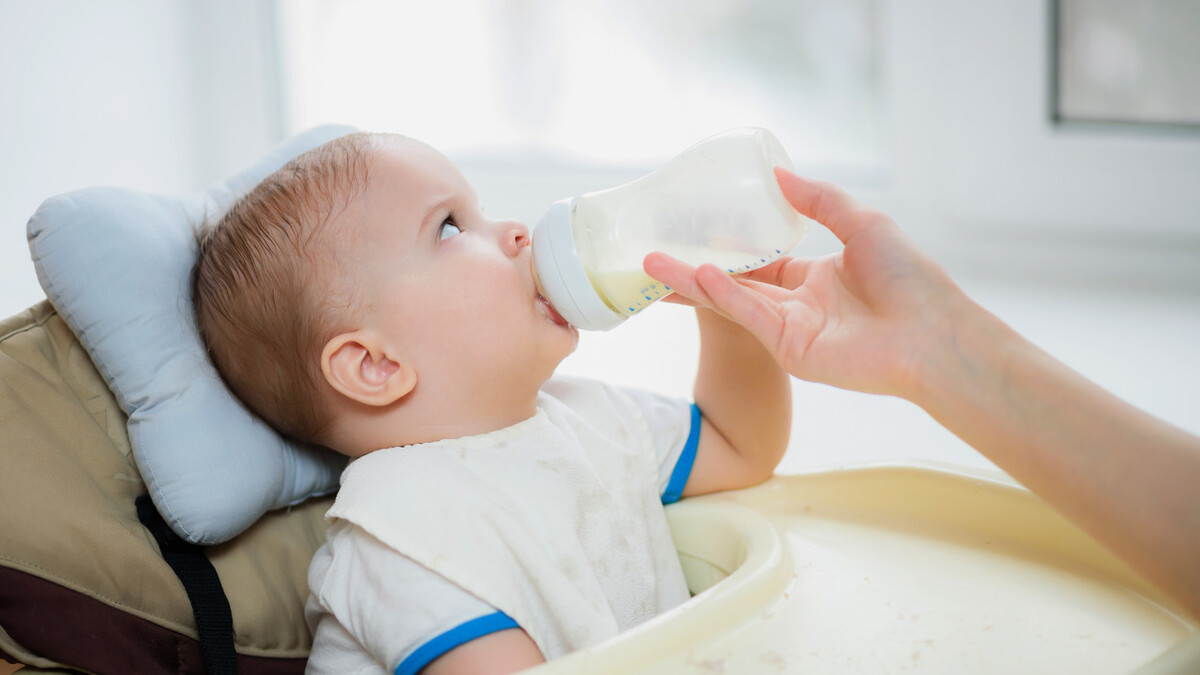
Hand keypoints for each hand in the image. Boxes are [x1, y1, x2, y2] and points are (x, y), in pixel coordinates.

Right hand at [645, 168, 969, 398]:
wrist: (933, 333)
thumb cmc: (908, 278)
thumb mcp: (861, 222)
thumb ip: (818, 199)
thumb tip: (777, 172)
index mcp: (815, 278)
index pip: (760, 260)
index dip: (727, 244)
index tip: (692, 227)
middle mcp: (797, 305)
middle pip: (734, 282)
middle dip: (692, 268)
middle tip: (651, 251)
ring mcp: (789, 330)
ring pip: (731, 300)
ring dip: (690, 282)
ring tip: (650, 264)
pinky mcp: (789, 350)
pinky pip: (749, 316)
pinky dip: (723, 295)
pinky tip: (697, 275)